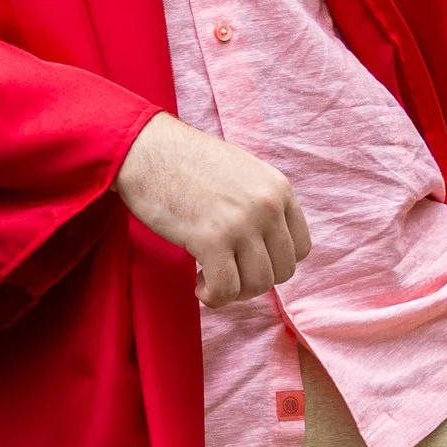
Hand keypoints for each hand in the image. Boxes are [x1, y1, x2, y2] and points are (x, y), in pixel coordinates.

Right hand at [117, 114, 312, 306]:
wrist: (145, 149)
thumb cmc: (186, 163)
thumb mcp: (242, 173)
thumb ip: (262, 205)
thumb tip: (267, 250)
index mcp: (278, 188)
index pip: (300, 248)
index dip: (273, 262)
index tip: (247, 260)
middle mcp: (267, 205)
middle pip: (282, 272)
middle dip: (252, 280)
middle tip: (225, 271)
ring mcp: (241, 223)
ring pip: (257, 285)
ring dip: (233, 291)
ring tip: (209, 276)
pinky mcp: (211, 239)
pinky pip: (225, 290)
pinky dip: (213, 296)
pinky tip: (198, 283)